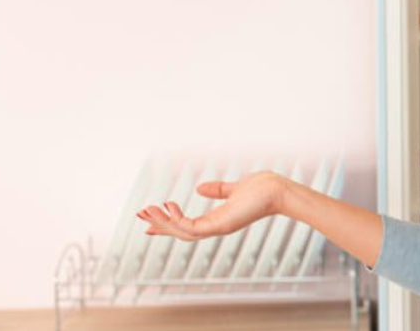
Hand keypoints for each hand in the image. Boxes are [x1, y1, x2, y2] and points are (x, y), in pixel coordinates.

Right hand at [136, 171, 288, 240]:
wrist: (278, 190)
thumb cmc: (262, 189)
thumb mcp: (234, 188)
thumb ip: (218, 190)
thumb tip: (200, 188)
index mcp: (217, 219)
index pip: (188, 225)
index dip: (168, 223)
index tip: (150, 219)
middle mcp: (216, 226)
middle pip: (181, 231)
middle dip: (160, 225)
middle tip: (140, 215)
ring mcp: (218, 228)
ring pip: (182, 232)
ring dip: (163, 222)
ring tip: (147, 210)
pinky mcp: (221, 226)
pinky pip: (191, 227)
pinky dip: (177, 219)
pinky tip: (167, 206)